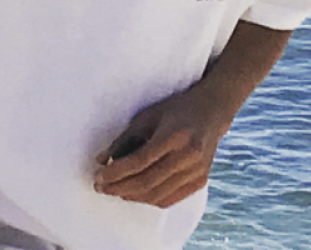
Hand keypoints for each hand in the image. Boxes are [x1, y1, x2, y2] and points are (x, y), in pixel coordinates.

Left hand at [93, 84, 231, 208]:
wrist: (212, 111)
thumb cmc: (176, 110)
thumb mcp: (148, 116)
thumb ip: (124, 139)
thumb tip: (100, 160)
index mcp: (174, 135)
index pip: (139, 161)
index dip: (116, 172)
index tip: (98, 177)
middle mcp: (188, 156)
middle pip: (147, 182)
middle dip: (119, 187)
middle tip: (100, 187)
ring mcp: (197, 171)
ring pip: (157, 195)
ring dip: (132, 196)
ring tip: (114, 190)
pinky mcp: (200, 181)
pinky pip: (170, 199)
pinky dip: (149, 199)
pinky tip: (135, 193)